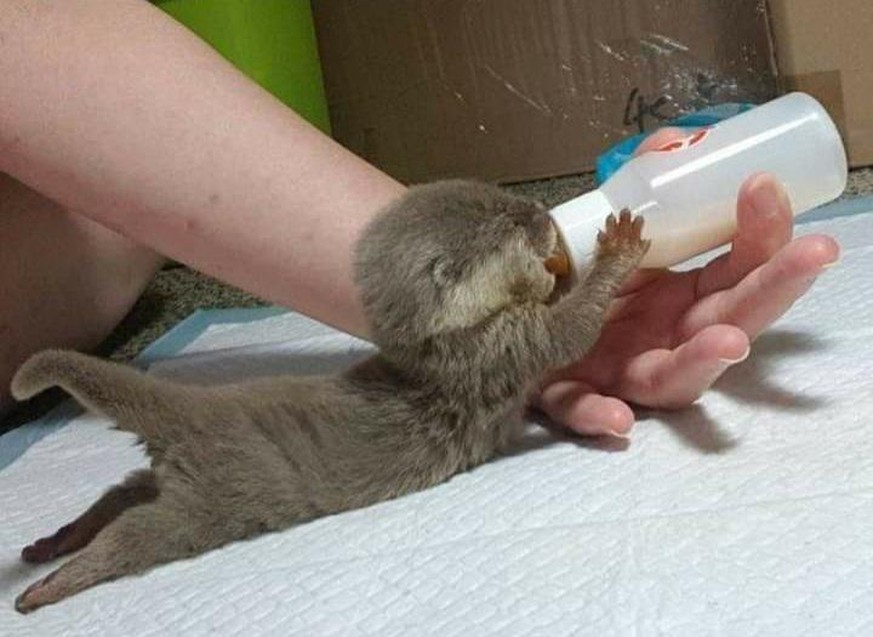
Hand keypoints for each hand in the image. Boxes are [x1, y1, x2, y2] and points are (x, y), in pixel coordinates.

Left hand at [534, 127, 839, 437]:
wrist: (527, 330)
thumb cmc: (587, 288)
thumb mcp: (617, 239)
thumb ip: (645, 190)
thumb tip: (672, 143)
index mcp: (685, 301)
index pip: (739, 270)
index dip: (763, 234)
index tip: (766, 185)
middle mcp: (667, 340)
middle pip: (730, 320)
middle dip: (772, 288)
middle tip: (814, 252)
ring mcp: (623, 373)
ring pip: (672, 378)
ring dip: (702, 361)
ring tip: (729, 341)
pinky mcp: (573, 396)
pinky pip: (585, 410)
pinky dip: (599, 416)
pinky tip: (618, 421)